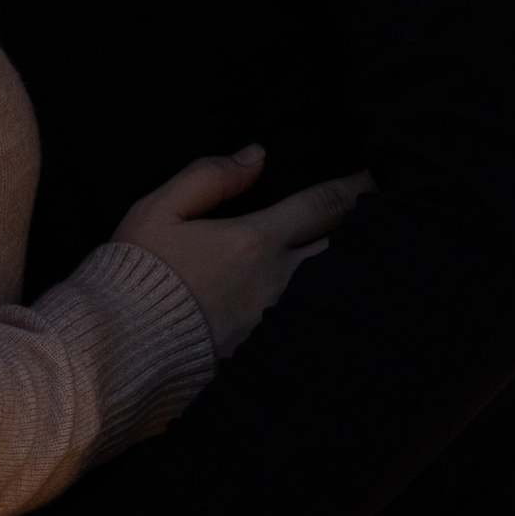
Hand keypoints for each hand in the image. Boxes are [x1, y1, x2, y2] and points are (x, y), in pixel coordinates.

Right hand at [114, 145, 370, 360]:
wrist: (117, 353)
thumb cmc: (133, 276)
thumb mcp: (158, 211)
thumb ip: (209, 176)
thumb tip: (257, 154)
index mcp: (255, 242)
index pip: (322, 205)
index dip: (357, 186)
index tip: (380, 175)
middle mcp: (278, 285)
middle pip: (346, 251)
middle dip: (373, 231)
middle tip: (396, 218)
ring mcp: (278, 328)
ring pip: (337, 294)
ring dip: (356, 275)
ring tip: (379, 264)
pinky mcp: (268, 361)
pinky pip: (314, 333)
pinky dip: (333, 318)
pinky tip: (343, 315)